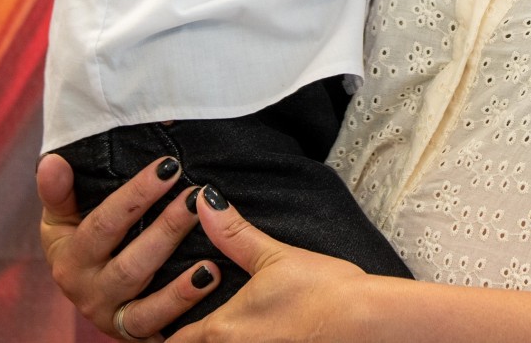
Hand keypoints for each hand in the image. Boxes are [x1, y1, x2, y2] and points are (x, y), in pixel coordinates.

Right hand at [37, 153, 217, 340]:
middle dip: (167, 229)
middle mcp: (87, 293)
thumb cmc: (82, 240)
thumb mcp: (63, 216)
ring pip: (147, 303)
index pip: (104, 225)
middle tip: (197, 197)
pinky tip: (210, 280)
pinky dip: (185, 306)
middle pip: (130, 264)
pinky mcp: (136, 335)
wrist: (91, 290)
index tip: (169, 166)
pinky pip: (160, 326)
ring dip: (180, 279)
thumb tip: (52, 162)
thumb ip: (59, 191)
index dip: (136, 195)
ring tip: (213, 246)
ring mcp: (113, 318)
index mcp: (69, 259)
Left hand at [168, 193, 373, 342]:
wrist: (365, 321)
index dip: (167, 332)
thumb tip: (204, 201)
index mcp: (222, 329)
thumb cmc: (322, 290)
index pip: (174, 342)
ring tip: (229, 330)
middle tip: (184, 325)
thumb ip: (233, 234)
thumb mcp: (274, 257)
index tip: (166, 320)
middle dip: (188, 340)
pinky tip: (256, 336)